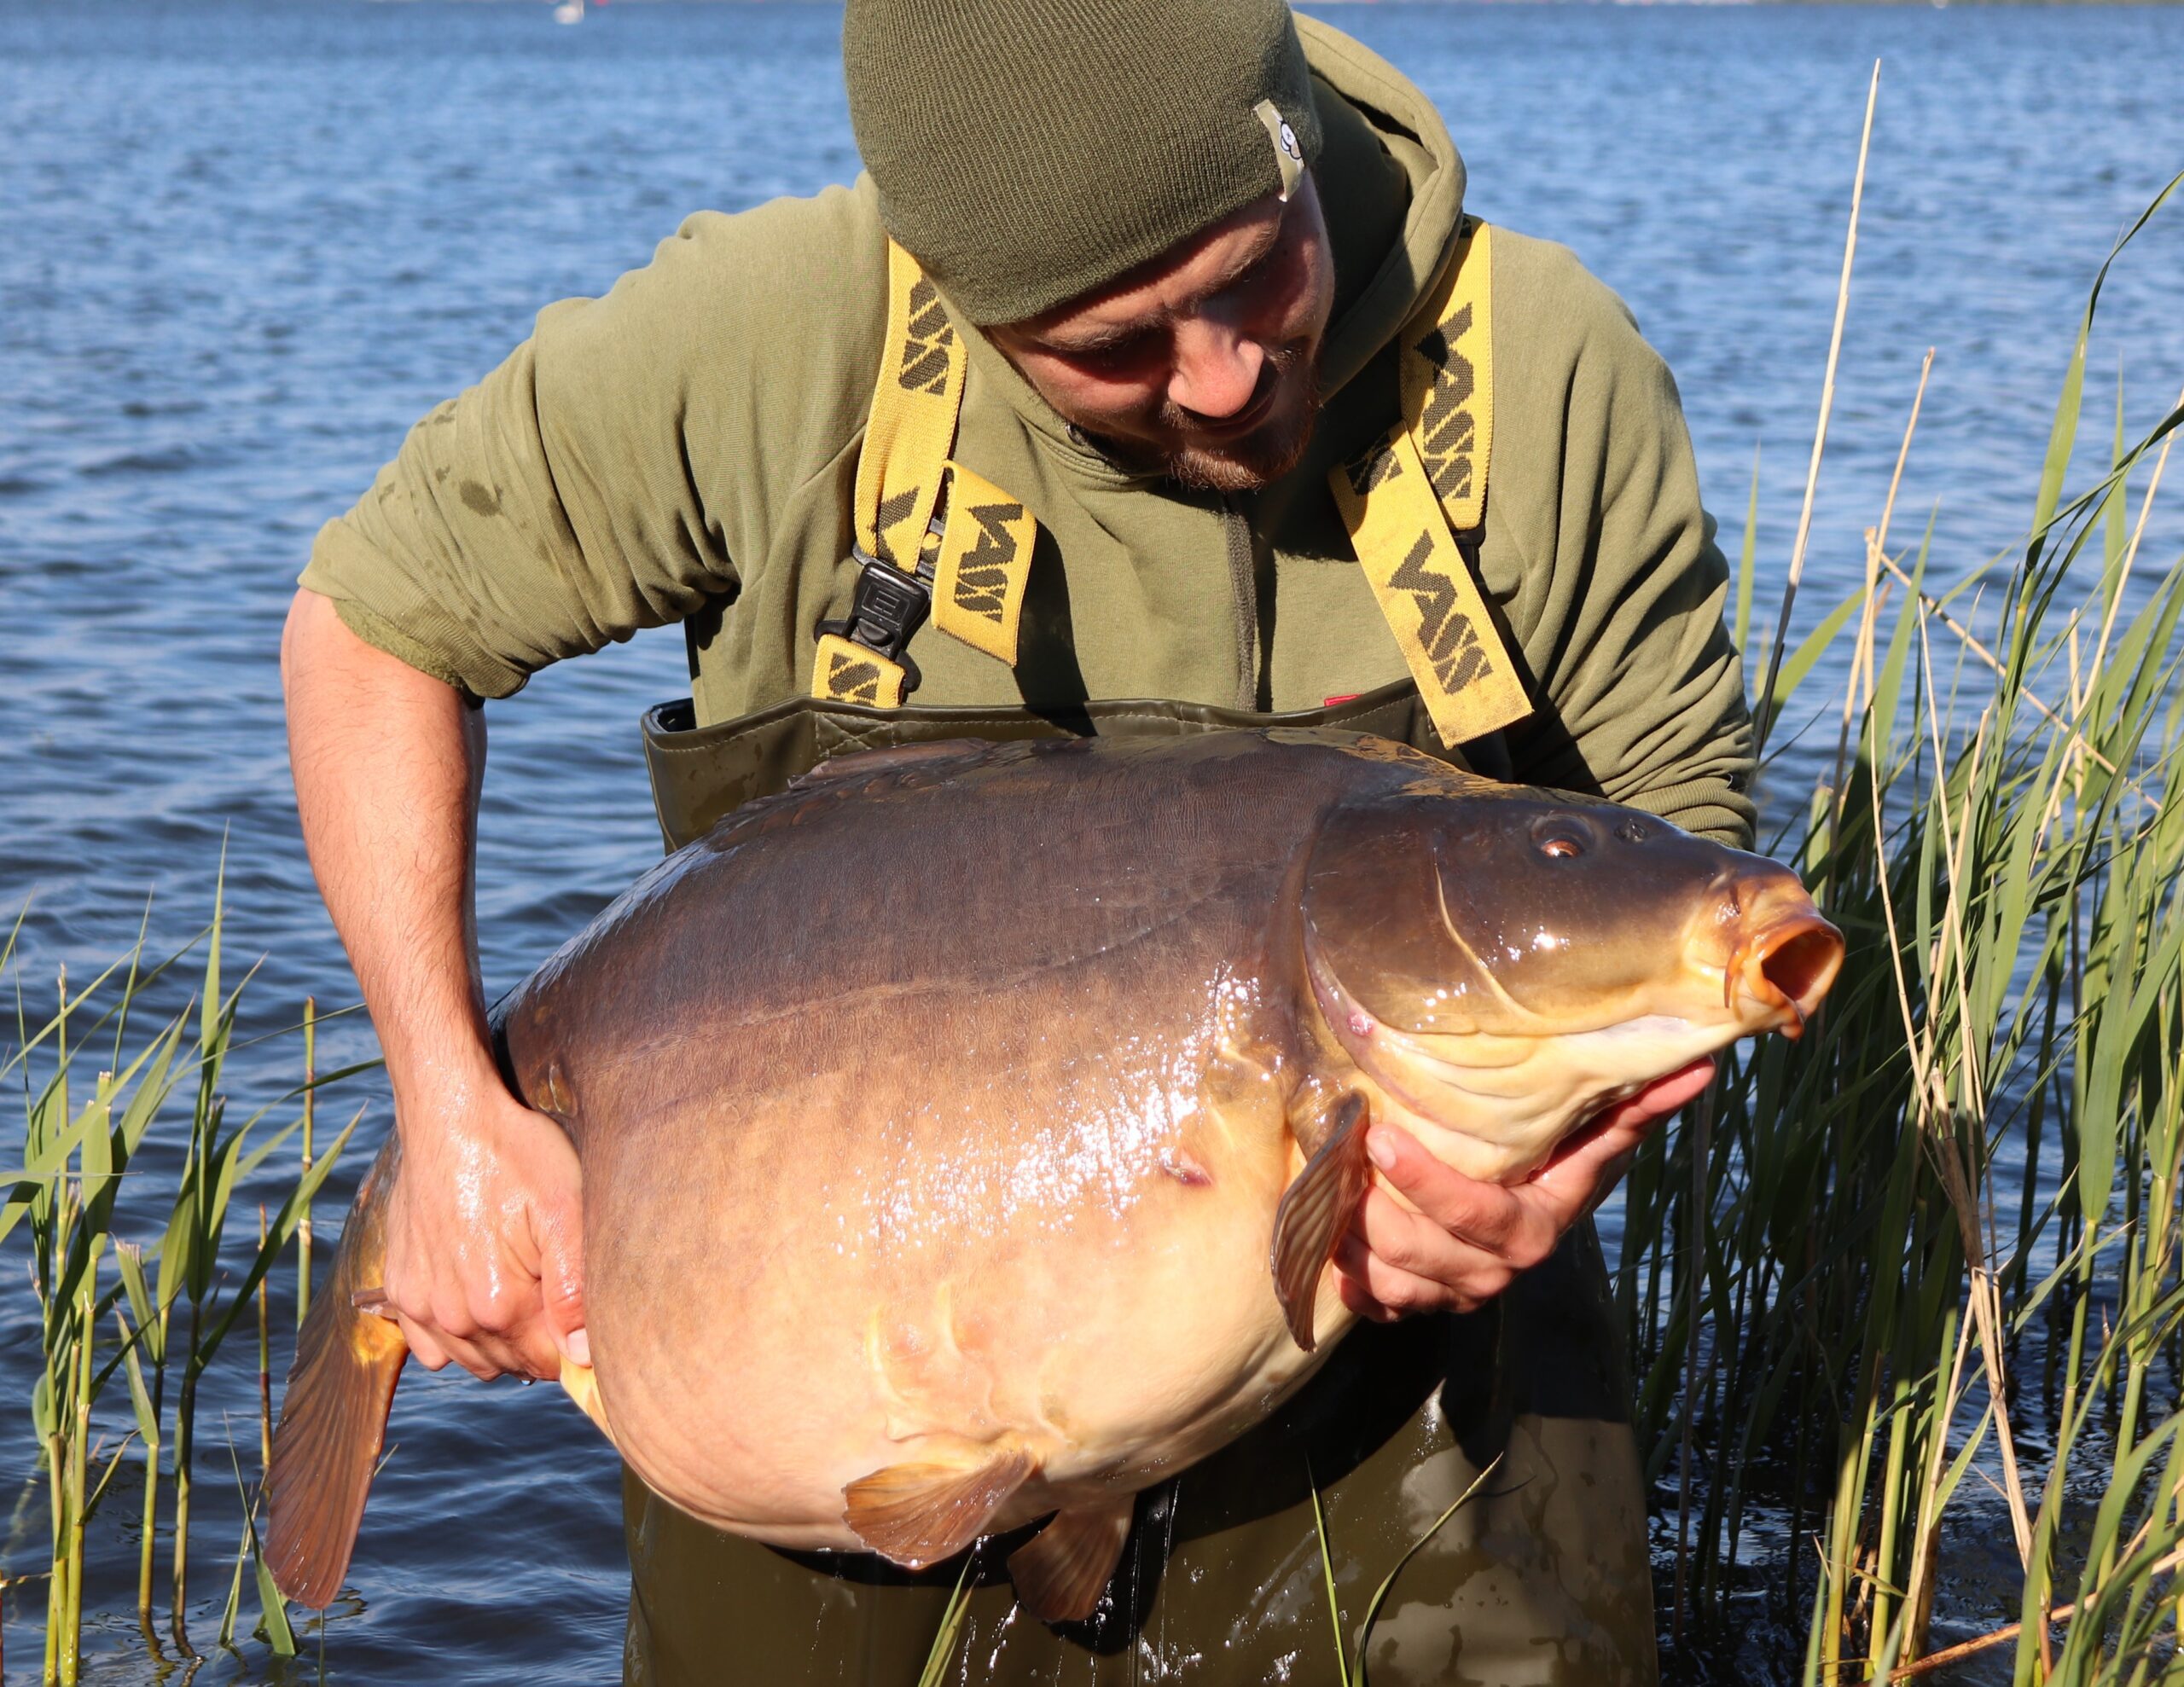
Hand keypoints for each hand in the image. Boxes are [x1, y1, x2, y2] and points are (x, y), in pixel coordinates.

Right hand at [379, 1078, 587, 1381]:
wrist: (450, 1118)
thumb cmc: (516, 1155)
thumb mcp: (565, 1209)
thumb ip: (575, 1289)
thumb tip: (583, 1355)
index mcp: (497, 1304)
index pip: (548, 1363)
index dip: (573, 1345)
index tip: (583, 1315)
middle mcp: (451, 1317)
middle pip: (512, 1363)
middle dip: (539, 1339)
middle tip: (553, 1287)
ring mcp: (418, 1305)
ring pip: (473, 1359)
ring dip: (500, 1340)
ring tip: (519, 1288)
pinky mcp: (400, 1289)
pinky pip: (430, 1346)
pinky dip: (455, 1336)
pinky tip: (476, 1297)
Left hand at [1333, 1058, 1714, 1320]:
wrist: (1534, 1209)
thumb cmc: (1558, 1159)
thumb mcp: (1594, 1135)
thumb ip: (1636, 1106)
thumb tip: (1701, 1066)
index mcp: (1534, 1229)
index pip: (1481, 1218)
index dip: (1430, 1184)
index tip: (1383, 1137)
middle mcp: (1496, 1272)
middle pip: (1426, 1256)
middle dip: (1377, 1216)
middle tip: (1338, 1160)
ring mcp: (1455, 1294)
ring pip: (1394, 1285)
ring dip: (1353, 1246)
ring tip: (1321, 1192)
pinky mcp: (1419, 1305)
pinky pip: (1377, 1306)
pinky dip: (1350, 1281)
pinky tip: (1326, 1242)